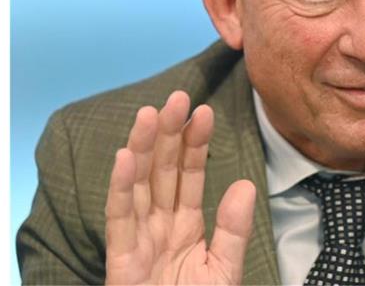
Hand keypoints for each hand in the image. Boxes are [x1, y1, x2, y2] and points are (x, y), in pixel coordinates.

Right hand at [105, 90, 255, 283]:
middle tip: (178, 96)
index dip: (195, 143)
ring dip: (144, 149)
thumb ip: (233, 229)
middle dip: (169, 134)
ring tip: (152, 114)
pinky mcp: (121, 263)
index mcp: (184, 226)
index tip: (204, 110)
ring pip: (139, 186)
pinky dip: (120, 187)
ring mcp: (138, 241)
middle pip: (162, 172)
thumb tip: (245, 183)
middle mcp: (159, 226)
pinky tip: (127, 156)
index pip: (188, 175)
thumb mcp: (224, 269)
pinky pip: (120, 220)